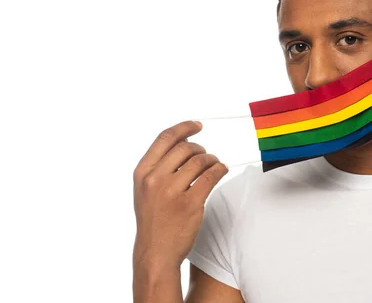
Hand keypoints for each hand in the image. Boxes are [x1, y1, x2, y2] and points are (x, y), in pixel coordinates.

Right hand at [132, 120, 228, 270]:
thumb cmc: (153, 220)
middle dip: (200, 148)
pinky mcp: (190, 203)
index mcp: (142, 173)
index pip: (165, 138)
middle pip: (185, 148)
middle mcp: (155, 179)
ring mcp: (172, 191)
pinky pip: (212, 176)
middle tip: (205, 155)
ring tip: (214, 165)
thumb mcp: (144, 190)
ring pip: (201, 161)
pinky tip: (222, 170)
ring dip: (212, 160)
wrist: (155, 252)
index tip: (197, 126)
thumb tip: (182, 145)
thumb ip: (158, 168)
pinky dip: (220, 169)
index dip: (184, 128)